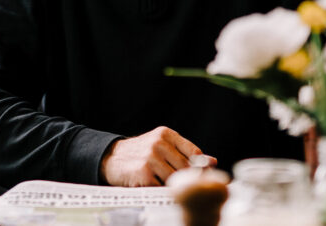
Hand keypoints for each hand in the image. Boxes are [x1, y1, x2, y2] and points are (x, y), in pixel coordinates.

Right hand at [100, 126, 215, 186]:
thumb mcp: (162, 146)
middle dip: (188, 179)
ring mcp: (151, 158)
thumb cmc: (141, 154)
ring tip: (169, 187)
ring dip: (175, 186)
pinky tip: (157, 188)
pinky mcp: (144, 173)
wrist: (112, 158)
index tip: (201, 176)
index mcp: (166, 134)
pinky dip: (162, 191)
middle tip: (187, 187)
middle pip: (186, 167)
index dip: (201, 166)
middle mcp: (158, 143)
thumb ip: (186, 153)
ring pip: (175, 179)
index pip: (194, 151)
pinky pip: (162, 187)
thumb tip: (213, 161)